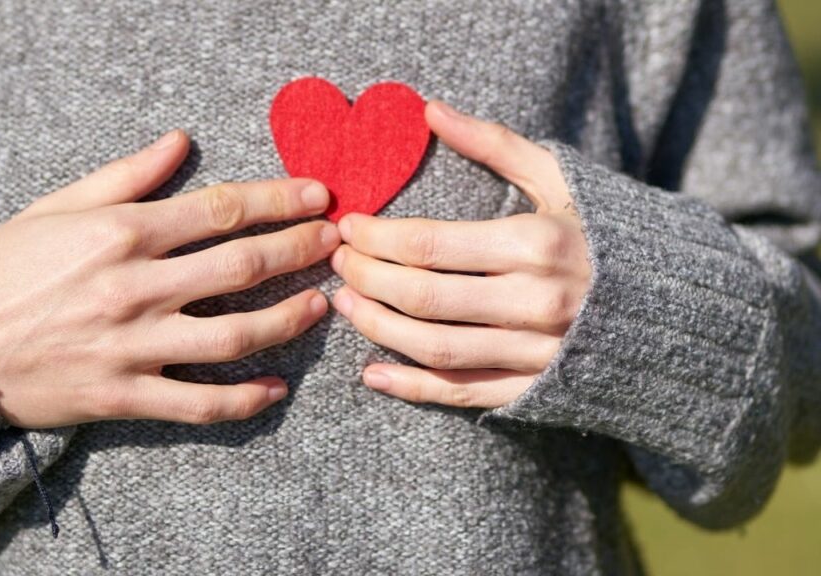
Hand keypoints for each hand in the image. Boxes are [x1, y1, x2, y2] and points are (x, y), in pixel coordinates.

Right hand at [0, 130, 339, 427]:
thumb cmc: (3, 269)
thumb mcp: (57, 207)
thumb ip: (125, 176)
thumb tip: (180, 141)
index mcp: (121, 232)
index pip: (221, 209)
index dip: (278, 200)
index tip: (317, 195)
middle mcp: (134, 286)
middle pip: (240, 265)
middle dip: (299, 250)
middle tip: (336, 242)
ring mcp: (133, 345)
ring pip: (233, 334)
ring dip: (287, 318)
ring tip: (320, 304)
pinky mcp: (124, 395)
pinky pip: (199, 403)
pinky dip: (244, 399)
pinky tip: (276, 389)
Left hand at [330, 101, 590, 408]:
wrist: (677, 308)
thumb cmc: (606, 233)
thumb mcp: (558, 179)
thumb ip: (493, 144)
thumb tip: (430, 110)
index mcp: (537, 243)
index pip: (428, 244)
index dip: (376, 237)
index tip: (348, 226)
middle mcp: (535, 302)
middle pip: (421, 296)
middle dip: (366, 277)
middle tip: (337, 262)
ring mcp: (535, 353)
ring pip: (433, 347)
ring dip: (377, 327)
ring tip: (345, 305)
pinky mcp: (534, 390)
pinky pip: (460, 394)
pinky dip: (411, 387)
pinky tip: (372, 373)